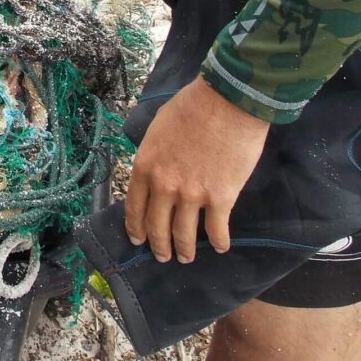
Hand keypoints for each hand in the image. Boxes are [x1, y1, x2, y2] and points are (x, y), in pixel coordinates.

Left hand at [124, 77, 268, 262]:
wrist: (226, 102)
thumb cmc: (192, 106)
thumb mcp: (157, 127)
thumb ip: (153, 153)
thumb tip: (154, 166)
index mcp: (145, 166)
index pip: (134, 207)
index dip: (136, 227)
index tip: (138, 240)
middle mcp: (163, 186)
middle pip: (157, 226)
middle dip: (158, 245)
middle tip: (162, 256)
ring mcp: (191, 195)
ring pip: (184, 234)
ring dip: (185, 250)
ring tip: (186, 258)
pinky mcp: (220, 198)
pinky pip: (216, 228)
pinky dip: (218, 241)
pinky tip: (220, 247)